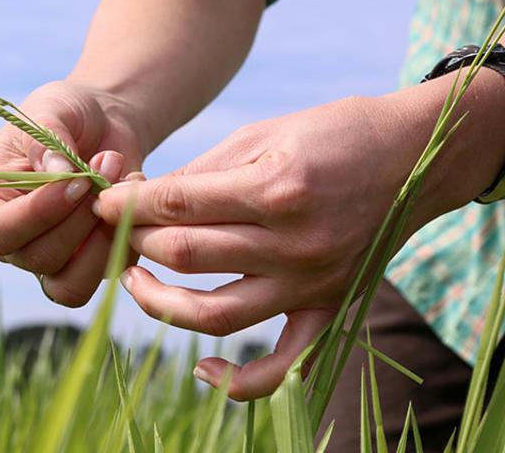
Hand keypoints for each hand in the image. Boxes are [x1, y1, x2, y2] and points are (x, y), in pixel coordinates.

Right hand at [0, 80, 144, 306]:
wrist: (103, 124)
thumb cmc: (65, 114)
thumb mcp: (50, 108)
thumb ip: (46, 139)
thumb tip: (60, 173)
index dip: (38, 214)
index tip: (76, 180)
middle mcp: (11, 241)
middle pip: (39, 258)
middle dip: (81, 217)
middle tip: (107, 165)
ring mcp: (48, 260)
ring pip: (71, 284)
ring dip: (105, 239)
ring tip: (122, 184)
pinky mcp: (86, 265)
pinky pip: (107, 275)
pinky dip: (127, 240)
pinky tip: (134, 197)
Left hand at [94, 94, 444, 400]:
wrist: (415, 156)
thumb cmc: (332, 133)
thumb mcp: (261, 134)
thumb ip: (200, 174)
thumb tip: (142, 202)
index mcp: (274, 188)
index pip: (175, 206)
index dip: (125, 205)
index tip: (100, 202)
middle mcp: (293, 243)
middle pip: (184, 256)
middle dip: (134, 240)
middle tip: (114, 229)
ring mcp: (312, 283)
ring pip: (214, 314)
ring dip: (158, 302)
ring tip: (134, 280)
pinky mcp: (330, 309)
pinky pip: (281, 367)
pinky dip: (237, 381)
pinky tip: (202, 367)